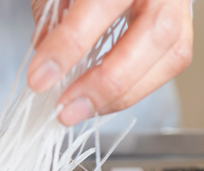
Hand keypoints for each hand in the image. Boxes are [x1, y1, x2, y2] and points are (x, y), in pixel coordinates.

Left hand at [27, 0, 192, 125]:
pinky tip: (100, 102)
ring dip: (120, 95)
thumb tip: (47, 66)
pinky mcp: (180, 32)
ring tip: (79, 111)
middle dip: (104, 82)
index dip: (67, 46)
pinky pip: (167, 67)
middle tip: (65, 109)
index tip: (39, 79)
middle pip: (153, 34)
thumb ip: (53, 21)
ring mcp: (179, 9)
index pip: (99, 6)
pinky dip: (131, 91)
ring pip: (170, 57)